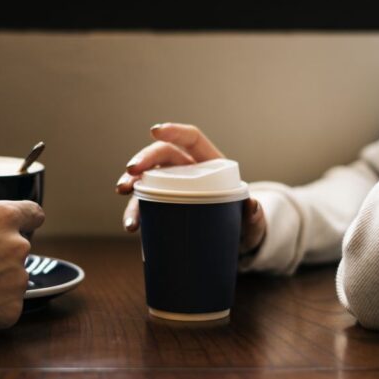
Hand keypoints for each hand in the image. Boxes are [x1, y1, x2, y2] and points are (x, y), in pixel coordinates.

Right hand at [0, 175, 45, 336]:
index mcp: (3, 217)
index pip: (33, 213)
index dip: (21, 218)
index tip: (5, 227)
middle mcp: (17, 246)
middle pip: (20, 246)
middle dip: (1, 250)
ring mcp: (17, 280)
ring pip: (15, 275)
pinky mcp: (12, 309)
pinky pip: (8, 302)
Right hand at [115, 122, 266, 252]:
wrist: (232, 247)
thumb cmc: (243, 227)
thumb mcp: (252, 225)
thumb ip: (255, 218)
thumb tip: (251, 205)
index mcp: (210, 164)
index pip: (191, 139)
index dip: (174, 132)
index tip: (155, 130)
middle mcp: (188, 172)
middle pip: (162, 156)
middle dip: (144, 160)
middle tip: (131, 172)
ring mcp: (172, 189)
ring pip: (147, 178)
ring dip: (132, 183)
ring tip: (122, 193)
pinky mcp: (162, 208)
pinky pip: (144, 205)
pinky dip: (135, 212)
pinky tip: (131, 225)